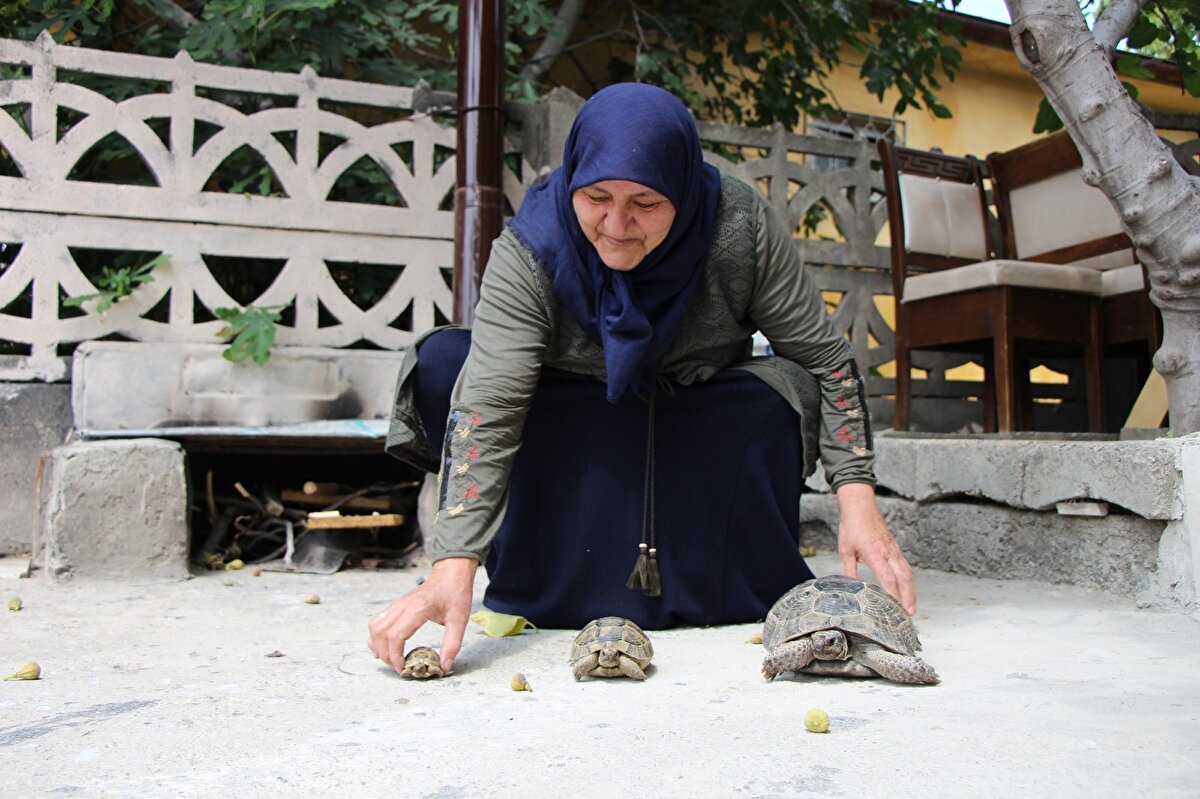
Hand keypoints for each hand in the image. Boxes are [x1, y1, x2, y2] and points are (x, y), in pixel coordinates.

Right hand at [367, 556, 477, 672]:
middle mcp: (403, 605)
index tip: (402, 669)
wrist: (451, 573)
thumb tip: (444, 667)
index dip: (395, 656)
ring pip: (375, 626)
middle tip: (397, 667)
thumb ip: (452, 644)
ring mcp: (398, 603)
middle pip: (380, 633)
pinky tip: (385, 646)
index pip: (396, 636)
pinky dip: (377, 635)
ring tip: (390, 658)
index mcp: (418, 608)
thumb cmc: (456, 594)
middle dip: (385, 654)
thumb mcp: (459, 620)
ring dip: (378, 645)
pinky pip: (378, 620)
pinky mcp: (397, 604)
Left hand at [834, 482, 916, 614]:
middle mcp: (888, 552)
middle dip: (908, 596)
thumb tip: (850, 586)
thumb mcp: (845, 550)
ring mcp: (893, 549)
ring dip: (911, 590)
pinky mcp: (895, 547)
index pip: (887, 577)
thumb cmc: (852, 526)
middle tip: (910, 612)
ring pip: (907, 572)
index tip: (895, 606)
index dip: (893, 592)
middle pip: (903, 577)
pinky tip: (908, 588)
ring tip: (911, 606)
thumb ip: (849, 570)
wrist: (861, 507)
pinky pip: (905, 565)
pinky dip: (908, 579)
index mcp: (874, 553)